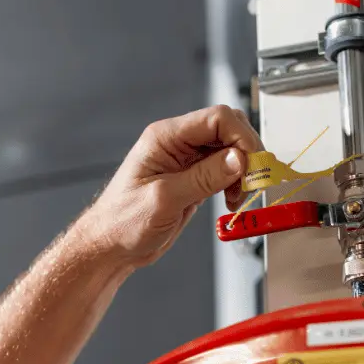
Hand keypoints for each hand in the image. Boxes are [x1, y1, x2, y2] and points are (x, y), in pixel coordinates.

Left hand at [74, 105, 263, 267]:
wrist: (112, 246)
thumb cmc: (122, 222)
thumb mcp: (164, 199)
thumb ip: (203, 178)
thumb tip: (238, 159)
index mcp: (165, 138)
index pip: (217, 118)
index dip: (242, 137)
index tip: (252, 164)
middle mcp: (177, 144)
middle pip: (228, 130)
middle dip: (247, 154)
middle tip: (251, 181)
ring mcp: (187, 161)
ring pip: (231, 151)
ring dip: (243, 172)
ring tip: (238, 196)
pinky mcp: (194, 179)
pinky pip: (225, 171)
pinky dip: (236, 184)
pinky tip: (231, 200)